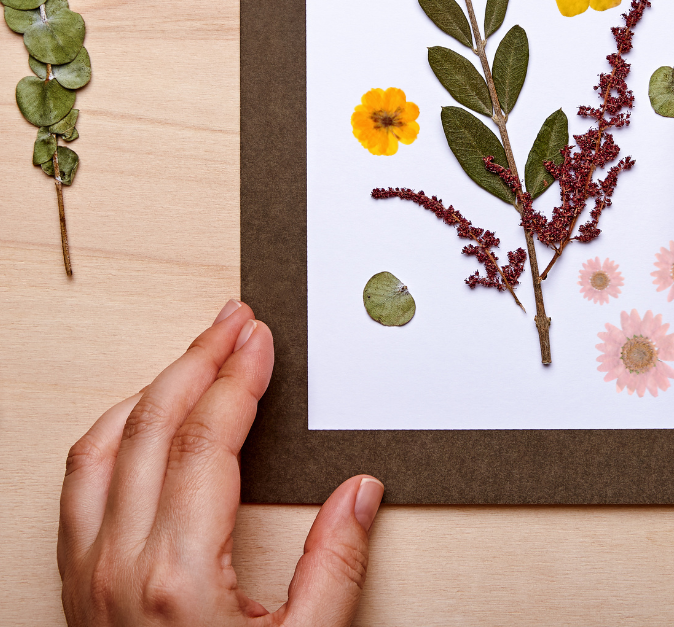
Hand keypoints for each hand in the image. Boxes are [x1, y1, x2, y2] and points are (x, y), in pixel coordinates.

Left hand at [58, 302, 383, 625]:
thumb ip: (336, 566)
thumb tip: (362, 491)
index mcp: (178, 576)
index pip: (208, 438)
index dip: (239, 376)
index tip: (262, 338)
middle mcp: (119, 566)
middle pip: (154, 423)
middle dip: (198, 358)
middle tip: (235, 321)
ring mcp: (87, 575)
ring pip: (104, 444)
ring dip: (153, 386)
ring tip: (196, 354)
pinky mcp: (76, 587)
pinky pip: (78, 483)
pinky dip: (113, 431)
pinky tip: (144, 417)